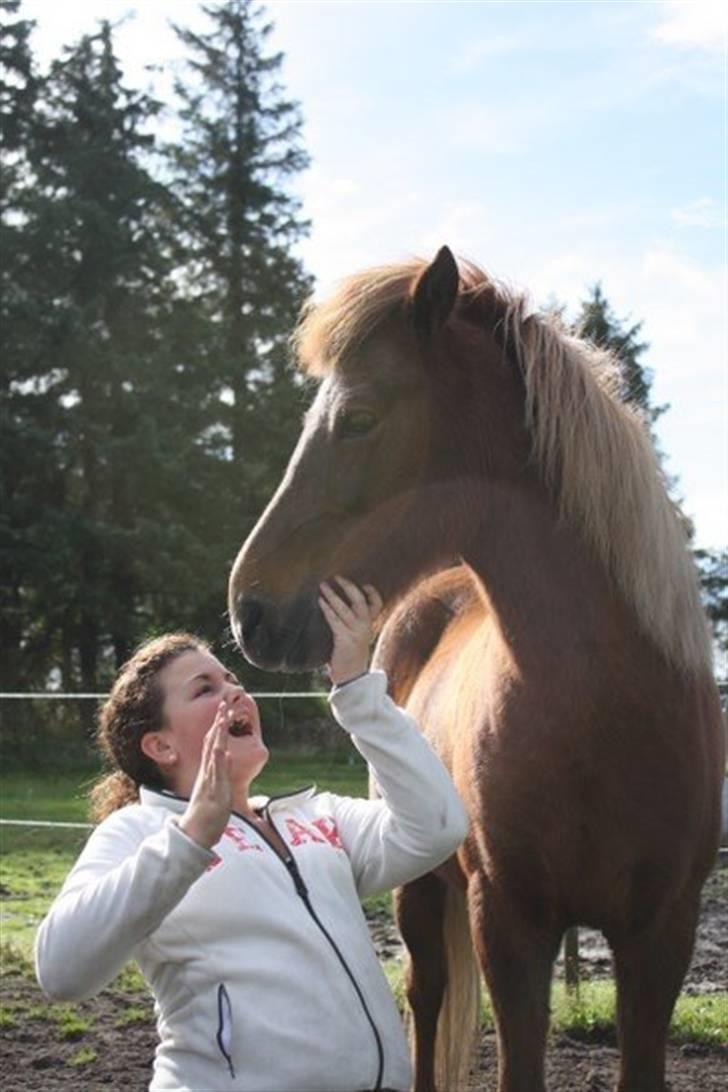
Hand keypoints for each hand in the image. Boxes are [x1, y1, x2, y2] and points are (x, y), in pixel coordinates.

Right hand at [178, 699, 233, 848]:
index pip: (214, 743)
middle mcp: (207, 773)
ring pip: (213, 753)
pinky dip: (217, 761)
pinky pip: (214, 775)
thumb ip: (221, 770)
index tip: (224, 708)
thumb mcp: (218, 787)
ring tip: (222, 717)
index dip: (219, 726)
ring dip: (218, 735)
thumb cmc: (207, 814)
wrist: (193, 835)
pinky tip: (220, 748)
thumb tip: (227, 754)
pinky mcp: (212, 794)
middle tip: (224, 702)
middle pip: (212, 742)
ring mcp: (209, 782)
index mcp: (209, 771)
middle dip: (219, 722)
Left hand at [319, 576, 382, 686]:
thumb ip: (351, 626)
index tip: (364, 584)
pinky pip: (335, 620)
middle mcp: (365, 628)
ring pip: (345, 609)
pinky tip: (320, 601)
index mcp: (369, 627)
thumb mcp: (356, 640)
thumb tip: (338, 610)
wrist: (352, 680)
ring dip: (333, 595)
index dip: (372, 593)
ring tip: (323, 586)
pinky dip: (327, 609)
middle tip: (337, 577)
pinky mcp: (344, 640)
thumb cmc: (350, 659)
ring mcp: (356, 633)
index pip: (377, 605)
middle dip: (349, 587)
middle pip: (361, 602)